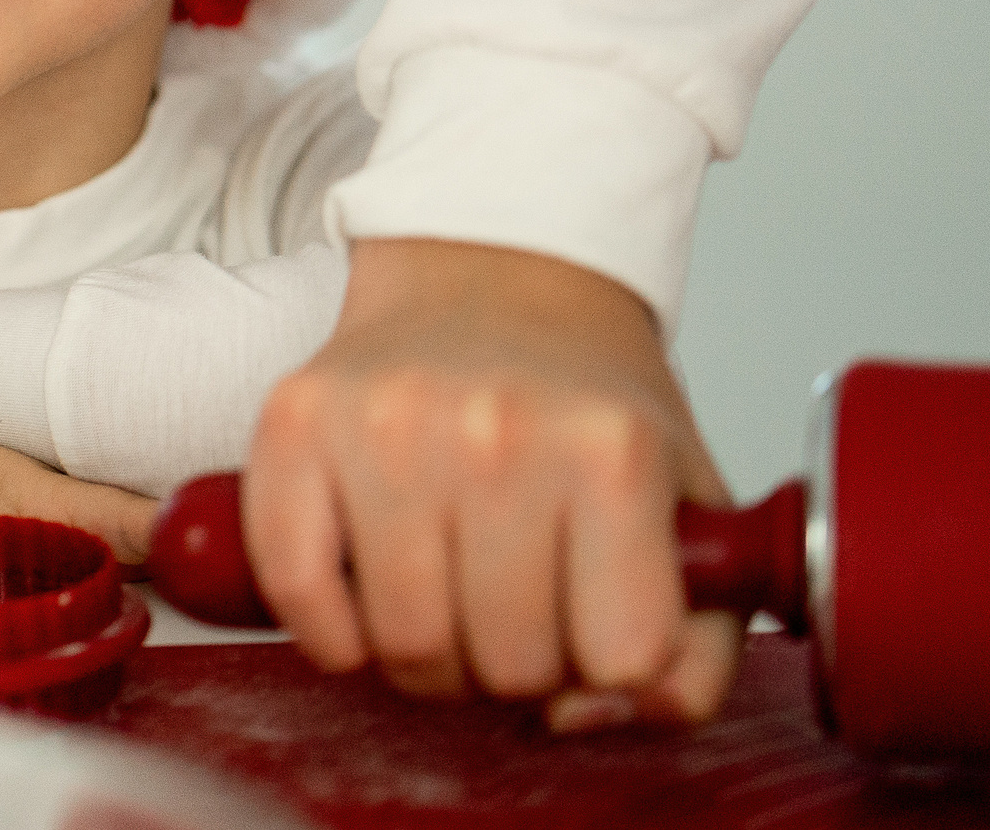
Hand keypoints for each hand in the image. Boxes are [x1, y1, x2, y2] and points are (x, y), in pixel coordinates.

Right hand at [245, 238, 740, 728]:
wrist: (495, 274)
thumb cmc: (585, 408)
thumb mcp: (692, 512)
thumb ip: (690, 657)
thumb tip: (578, 716)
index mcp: (613, 452)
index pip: (621, 660)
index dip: (604, 662)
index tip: (589, 614)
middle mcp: (498, 429)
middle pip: (506, 667)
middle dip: (509, 661)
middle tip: (508, 599)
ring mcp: (387, 422)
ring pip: (404, 647)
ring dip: (423, 652)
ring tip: (443, 589)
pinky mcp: (297, 420)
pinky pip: (298, 593)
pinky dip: (329, 628)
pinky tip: (364, 589)